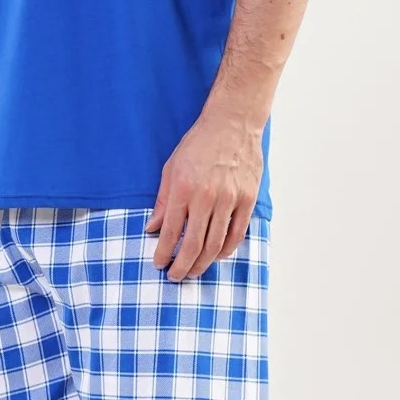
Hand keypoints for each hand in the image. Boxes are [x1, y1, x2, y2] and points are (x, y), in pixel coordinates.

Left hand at [144, 92, 264, 281]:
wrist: (232, 123)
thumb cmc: (199, 143)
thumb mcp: (171, 168)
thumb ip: (163, 201)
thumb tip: (152, 228)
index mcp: (184, 188)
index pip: (170, 232)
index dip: (163, 253)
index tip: (159, 264)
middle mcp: (206, 197)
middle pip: (193, 245)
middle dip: (182, 266)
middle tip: (175, 276)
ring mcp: (230, 199)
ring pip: (215, 244)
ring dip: (202, 263)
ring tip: (193, 271)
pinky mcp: (248, 199)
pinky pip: (236, 234)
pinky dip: (225, 250)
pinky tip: (216, 256)